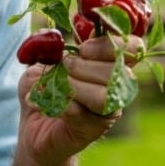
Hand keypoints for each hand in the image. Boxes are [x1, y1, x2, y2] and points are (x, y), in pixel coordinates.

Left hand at [17, 34, 144, 165]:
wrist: (31, 126)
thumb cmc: (42, 88)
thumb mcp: (44, 61)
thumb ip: (56, 47)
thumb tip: (62, 36)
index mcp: (108, 63)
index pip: (133, 47)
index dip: (111, 44)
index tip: (83, 49)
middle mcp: (116, 87)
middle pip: (119, 71)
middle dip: (84, 66)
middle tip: (64, 68)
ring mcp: (107, 110)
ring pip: (105, 95)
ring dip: (75, 86)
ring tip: (57, 86)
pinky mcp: (92, 130)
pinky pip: (82, 113)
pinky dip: (59, 103)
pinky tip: (44, 102)